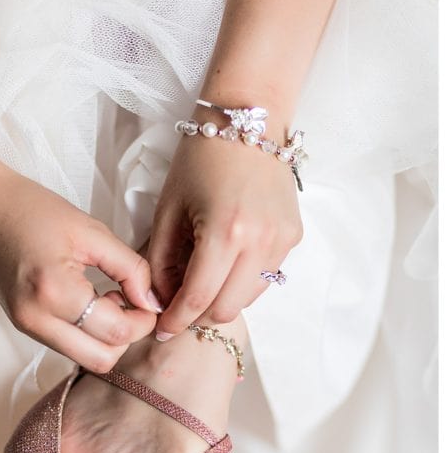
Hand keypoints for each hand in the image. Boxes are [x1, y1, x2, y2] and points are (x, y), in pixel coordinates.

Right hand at [0, 163, 160, 372]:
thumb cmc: (29, 209)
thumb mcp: (91, 231)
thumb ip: (130, 268)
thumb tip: (153, 301)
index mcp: (54, 291)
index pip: (116, 332)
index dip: (143, 320)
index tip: (148, 298)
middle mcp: (36, 318)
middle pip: (101, 360)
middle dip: (126, 336)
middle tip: (132, 302)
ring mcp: (26, 326)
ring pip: (84, 357)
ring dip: (106, 336)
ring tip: (108, 297)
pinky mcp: (23, 325)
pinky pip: (67, 344)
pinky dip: (87, 332)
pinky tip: (89, 300)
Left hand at [148, 120, 302, 338]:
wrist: (247, 122)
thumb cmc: (199, 161)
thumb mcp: (168, 211)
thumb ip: (160, 262)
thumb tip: (158, 302)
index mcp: (225, 233)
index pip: (199, 298)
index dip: (176, 320)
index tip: (159, 330)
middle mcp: (261, 242)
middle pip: (227, 308)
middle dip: (197, 316)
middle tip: (174, 309)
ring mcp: (282, 241)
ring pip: (248, 298)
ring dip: (220, 301)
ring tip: (196, 284)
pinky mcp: (293, 237)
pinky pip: (264, 278)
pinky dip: (239, 283)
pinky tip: (220, 266)